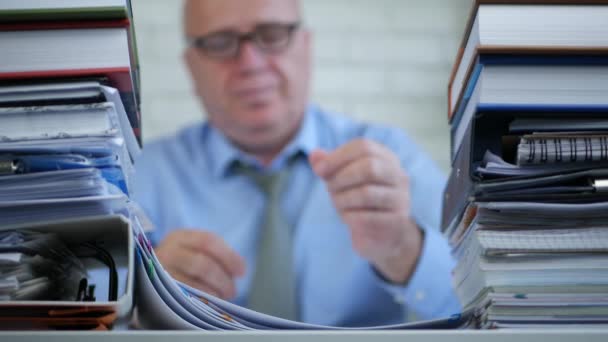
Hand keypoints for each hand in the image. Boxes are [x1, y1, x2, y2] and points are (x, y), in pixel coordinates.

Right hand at [155, 230, 245, 298]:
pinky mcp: (157, 290)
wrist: (147, 273)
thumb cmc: (180, 261)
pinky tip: (208, 304)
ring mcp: (160, 272)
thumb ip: (214, 254)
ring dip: (212, 293)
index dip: (229, 256)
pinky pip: (183, 297)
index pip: (208, 241)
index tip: (241, 271)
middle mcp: (167, 251)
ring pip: (192, 283)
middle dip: (222, 279)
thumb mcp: (192, 249)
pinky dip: (199, 302)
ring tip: (222, 298)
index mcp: (180, 237)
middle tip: (232, 290)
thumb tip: (239, 269)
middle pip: (201, 264)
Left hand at [309, 139, 422, 283]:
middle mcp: (399, 176)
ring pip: (366, 193)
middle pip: (369, 167)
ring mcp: (401, 198)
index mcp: (386, 158)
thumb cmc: (359, 201)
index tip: (319, 170)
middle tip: (330, 189)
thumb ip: (328, 166)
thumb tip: (314, 155)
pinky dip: (349, 217)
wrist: (381, 236)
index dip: (338, 156)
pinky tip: (347, 218)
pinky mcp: (397, 221)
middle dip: (341, 178)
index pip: (363, 147)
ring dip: (343, 199)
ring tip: (338, 204)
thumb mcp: (341, 180)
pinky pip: (367, 217)